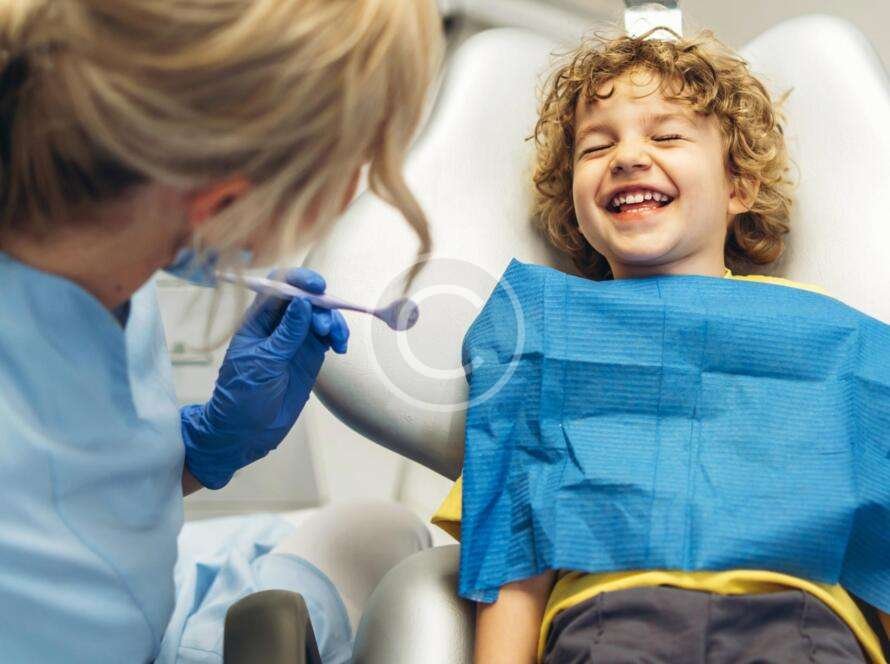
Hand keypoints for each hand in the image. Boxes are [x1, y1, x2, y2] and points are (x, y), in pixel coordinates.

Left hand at [181, 268, 349, 488]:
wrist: (244, 431)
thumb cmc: (241, 395)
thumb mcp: (263, 363)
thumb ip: (286, 334)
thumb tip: (303, 303)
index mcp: (257, 320)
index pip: (278, 287)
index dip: (298, 281)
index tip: (316, 287)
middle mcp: (278, 325)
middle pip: (306, 299)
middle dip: (321, 306)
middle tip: (326, 327)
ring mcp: (296, 340)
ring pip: (321, 317)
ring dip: (333, 323)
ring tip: (336, 340)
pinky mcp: (309, 356)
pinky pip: (328, 337)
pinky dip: (337, 337)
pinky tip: (340, 348)